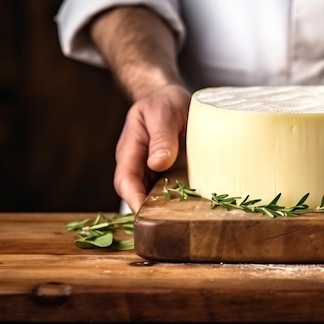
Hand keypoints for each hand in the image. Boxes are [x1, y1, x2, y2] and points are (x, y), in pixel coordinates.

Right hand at [113, 84, 191, 211]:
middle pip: (139, 195)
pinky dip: (182, 200)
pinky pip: (174, 192)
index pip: (125, 180)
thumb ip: (161, 138)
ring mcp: (156, 172)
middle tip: (170, 224)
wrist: (173, 99)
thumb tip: (157, 164)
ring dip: (168, 209)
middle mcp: (140, 166)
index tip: (144, 212)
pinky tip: (198, 207)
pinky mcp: (172, 175)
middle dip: (150, 212)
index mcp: (130, 150)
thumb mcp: (163, 114)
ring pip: (157, 197)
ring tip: (187, 219)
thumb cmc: (164, 103)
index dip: (133, 198)